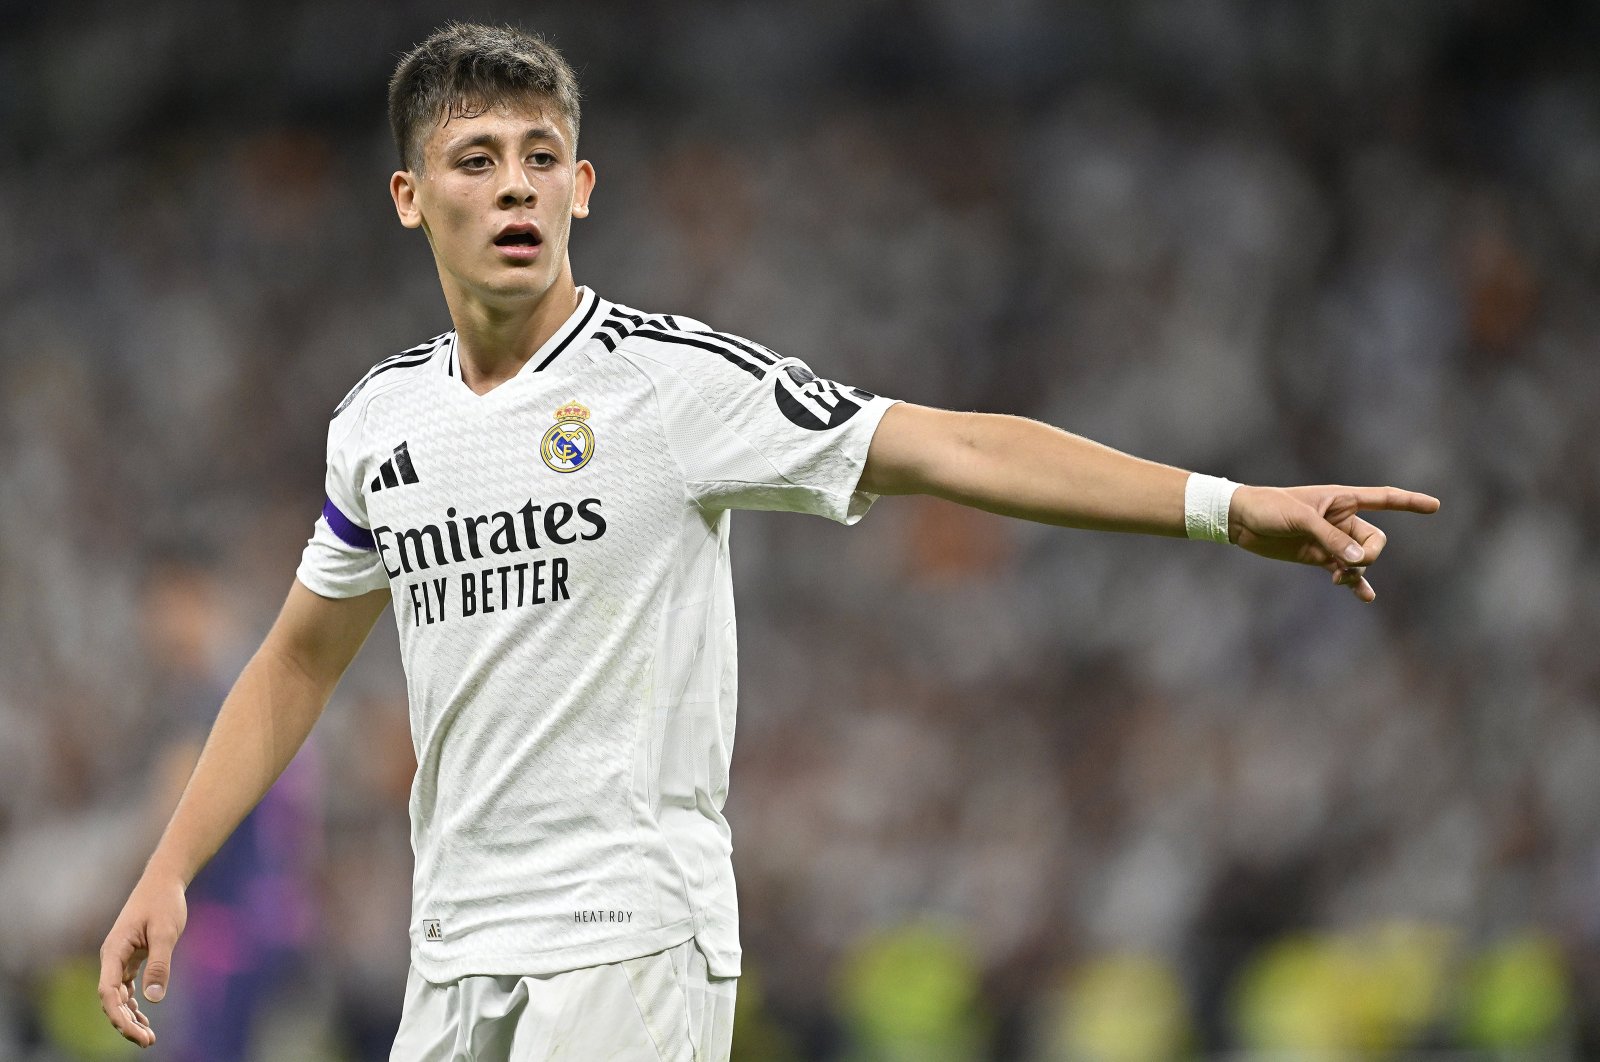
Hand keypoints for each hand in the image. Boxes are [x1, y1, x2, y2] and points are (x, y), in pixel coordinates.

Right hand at [98, 872, 186, 1047]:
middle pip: (111, 999)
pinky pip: (127, 987)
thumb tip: (154, 997)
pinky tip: (144, 1017)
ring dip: (129, 1016)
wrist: (164, 881)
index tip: (136, 1033)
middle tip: (147, 1041)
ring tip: (148, 1037)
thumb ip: (159, 963)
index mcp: (113, 951)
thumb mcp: (165, 932)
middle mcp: (112, 957)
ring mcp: (119, 958)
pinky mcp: (131, 957)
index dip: (118, 1016)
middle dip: (125, 1023)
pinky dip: (134, 1003)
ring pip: (118, 996)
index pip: (108, 993)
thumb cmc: (164, 903)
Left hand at [1228, 484, 1439, 601]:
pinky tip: (1366, 597)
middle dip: (1370, 555)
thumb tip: (1360, 561)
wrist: (1241, 520)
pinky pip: (1346, 572)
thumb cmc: (1269, 508)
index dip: (1409, 502)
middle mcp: (1342, 519)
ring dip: (1356, 572)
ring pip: (1361, 560)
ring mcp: (1332, 540)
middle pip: (1375, 541)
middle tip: (1350, 563)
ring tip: (1339, 579)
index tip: (1435, 506)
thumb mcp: (1301, 520)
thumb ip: (1331, 539)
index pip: (1384, 498)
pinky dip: (1355, 584)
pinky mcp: (1319, 557)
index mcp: (1342, 499)